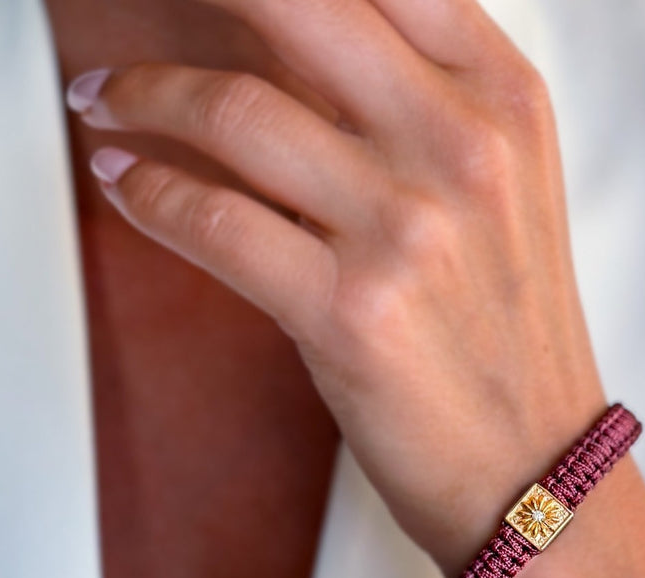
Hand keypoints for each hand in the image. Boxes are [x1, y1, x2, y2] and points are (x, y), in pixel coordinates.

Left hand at [66, 0, 607, 577]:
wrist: (535, 465)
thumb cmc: (510, 338)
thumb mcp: (503, 195)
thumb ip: (420, 107)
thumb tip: (294, 46)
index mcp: (507, 105)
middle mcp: (464, 150)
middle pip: (293, 4)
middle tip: (136, 21)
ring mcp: (410, 232)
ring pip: (232, 113)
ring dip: (141, 97)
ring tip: (110, 105)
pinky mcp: (353, 313)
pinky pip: (213, 220)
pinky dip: (148, 194)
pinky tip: (130, 184)